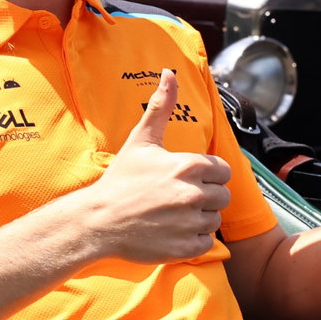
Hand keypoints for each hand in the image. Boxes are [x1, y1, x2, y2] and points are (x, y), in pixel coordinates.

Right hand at [77, 69, 232, 263]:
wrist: (97, 220)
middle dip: (205, 197)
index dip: (207, 175)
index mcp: (189, 166)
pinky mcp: (186, 247)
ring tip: (172, 215)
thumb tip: (170, 73)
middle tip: (176, 198)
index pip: (223, 171)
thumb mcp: (141, 140)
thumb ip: (161, 106)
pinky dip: (192, 240)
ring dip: (198, 219)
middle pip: (223, 196)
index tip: (184, 179)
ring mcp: (190, 223)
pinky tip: (170, 232)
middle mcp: (194, 194)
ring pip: (214, 220)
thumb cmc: (120, 179)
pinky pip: (206, 243)